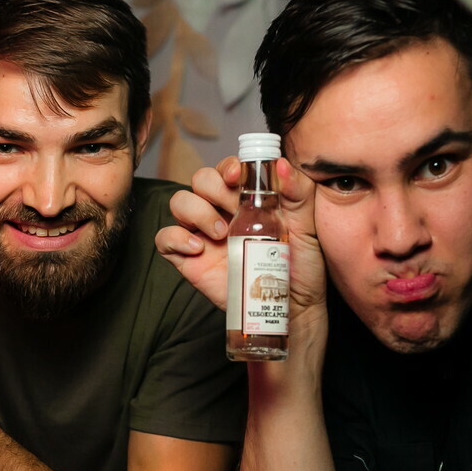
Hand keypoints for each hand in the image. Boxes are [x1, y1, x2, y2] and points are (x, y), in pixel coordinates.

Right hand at [156, 154, 326, 320]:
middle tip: (235, 212)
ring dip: (197, 211)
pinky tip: (198, 249)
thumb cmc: (299, 266)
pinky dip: (175, 238)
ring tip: (221, 234)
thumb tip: (281, 164)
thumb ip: (298, 192)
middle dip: (213, 189)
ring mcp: (203, 234)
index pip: (227, 169)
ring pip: (179, 202)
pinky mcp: (189, 259)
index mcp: (246, 198)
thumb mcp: (306, 226)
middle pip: (200, 180)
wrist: (289, 306)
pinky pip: (165, 239)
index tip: (237, 176)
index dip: (227, 166)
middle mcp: (221, 211)